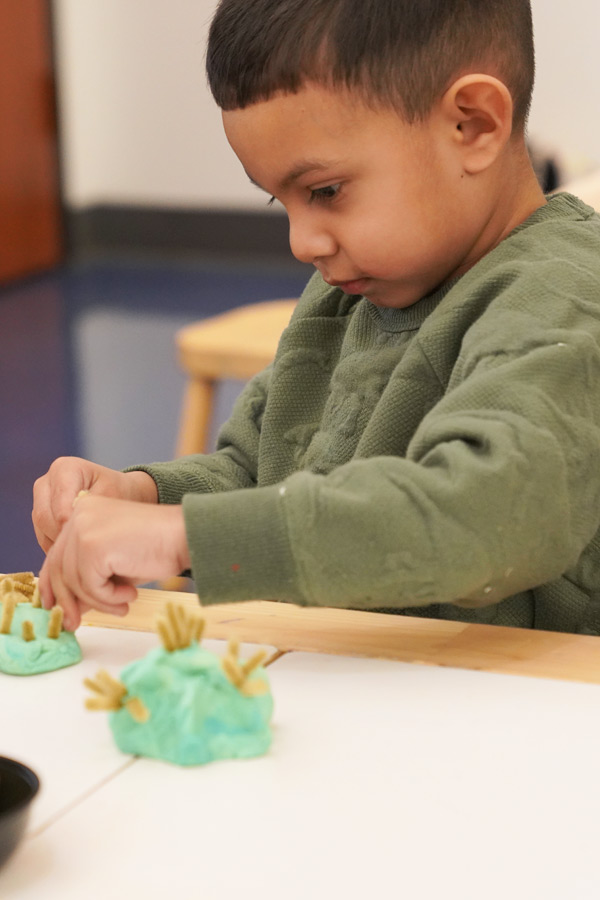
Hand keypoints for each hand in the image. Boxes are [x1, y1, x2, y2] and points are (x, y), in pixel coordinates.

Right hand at [32, 456, 157, 552]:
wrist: (118, 495)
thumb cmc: (117, 492)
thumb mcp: (111, 495)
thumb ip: (91, 506)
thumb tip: (71, 524)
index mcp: (64, 468)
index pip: (59, 503)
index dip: (70, 524)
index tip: (86, 539)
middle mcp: (47, 482)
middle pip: (45, 516)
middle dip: (64, 536)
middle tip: (84, 551)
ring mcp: (41, 499)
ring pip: (41, 528)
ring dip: (60, 543)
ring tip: (83, 553)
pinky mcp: (40, 516)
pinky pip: (42, 536)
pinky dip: (57, 547)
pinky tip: (76, 554)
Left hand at [38, 494, 190, 630]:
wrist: (185, 536)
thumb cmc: (158, 547)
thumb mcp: (115, 564)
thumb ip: (89, 578)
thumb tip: (67, 606)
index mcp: (83, 511)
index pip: (56, 553)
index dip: (53, 585)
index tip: (56, 608)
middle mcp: (78, 515)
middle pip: (58, 568)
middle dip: (68, 601)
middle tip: (75, 624)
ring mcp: (83, 530)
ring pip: (75, 582)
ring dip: (99, 601)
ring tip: (122, 605)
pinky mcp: (92, 547)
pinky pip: (91, 587)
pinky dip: (110, 598)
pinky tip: (131, 594)